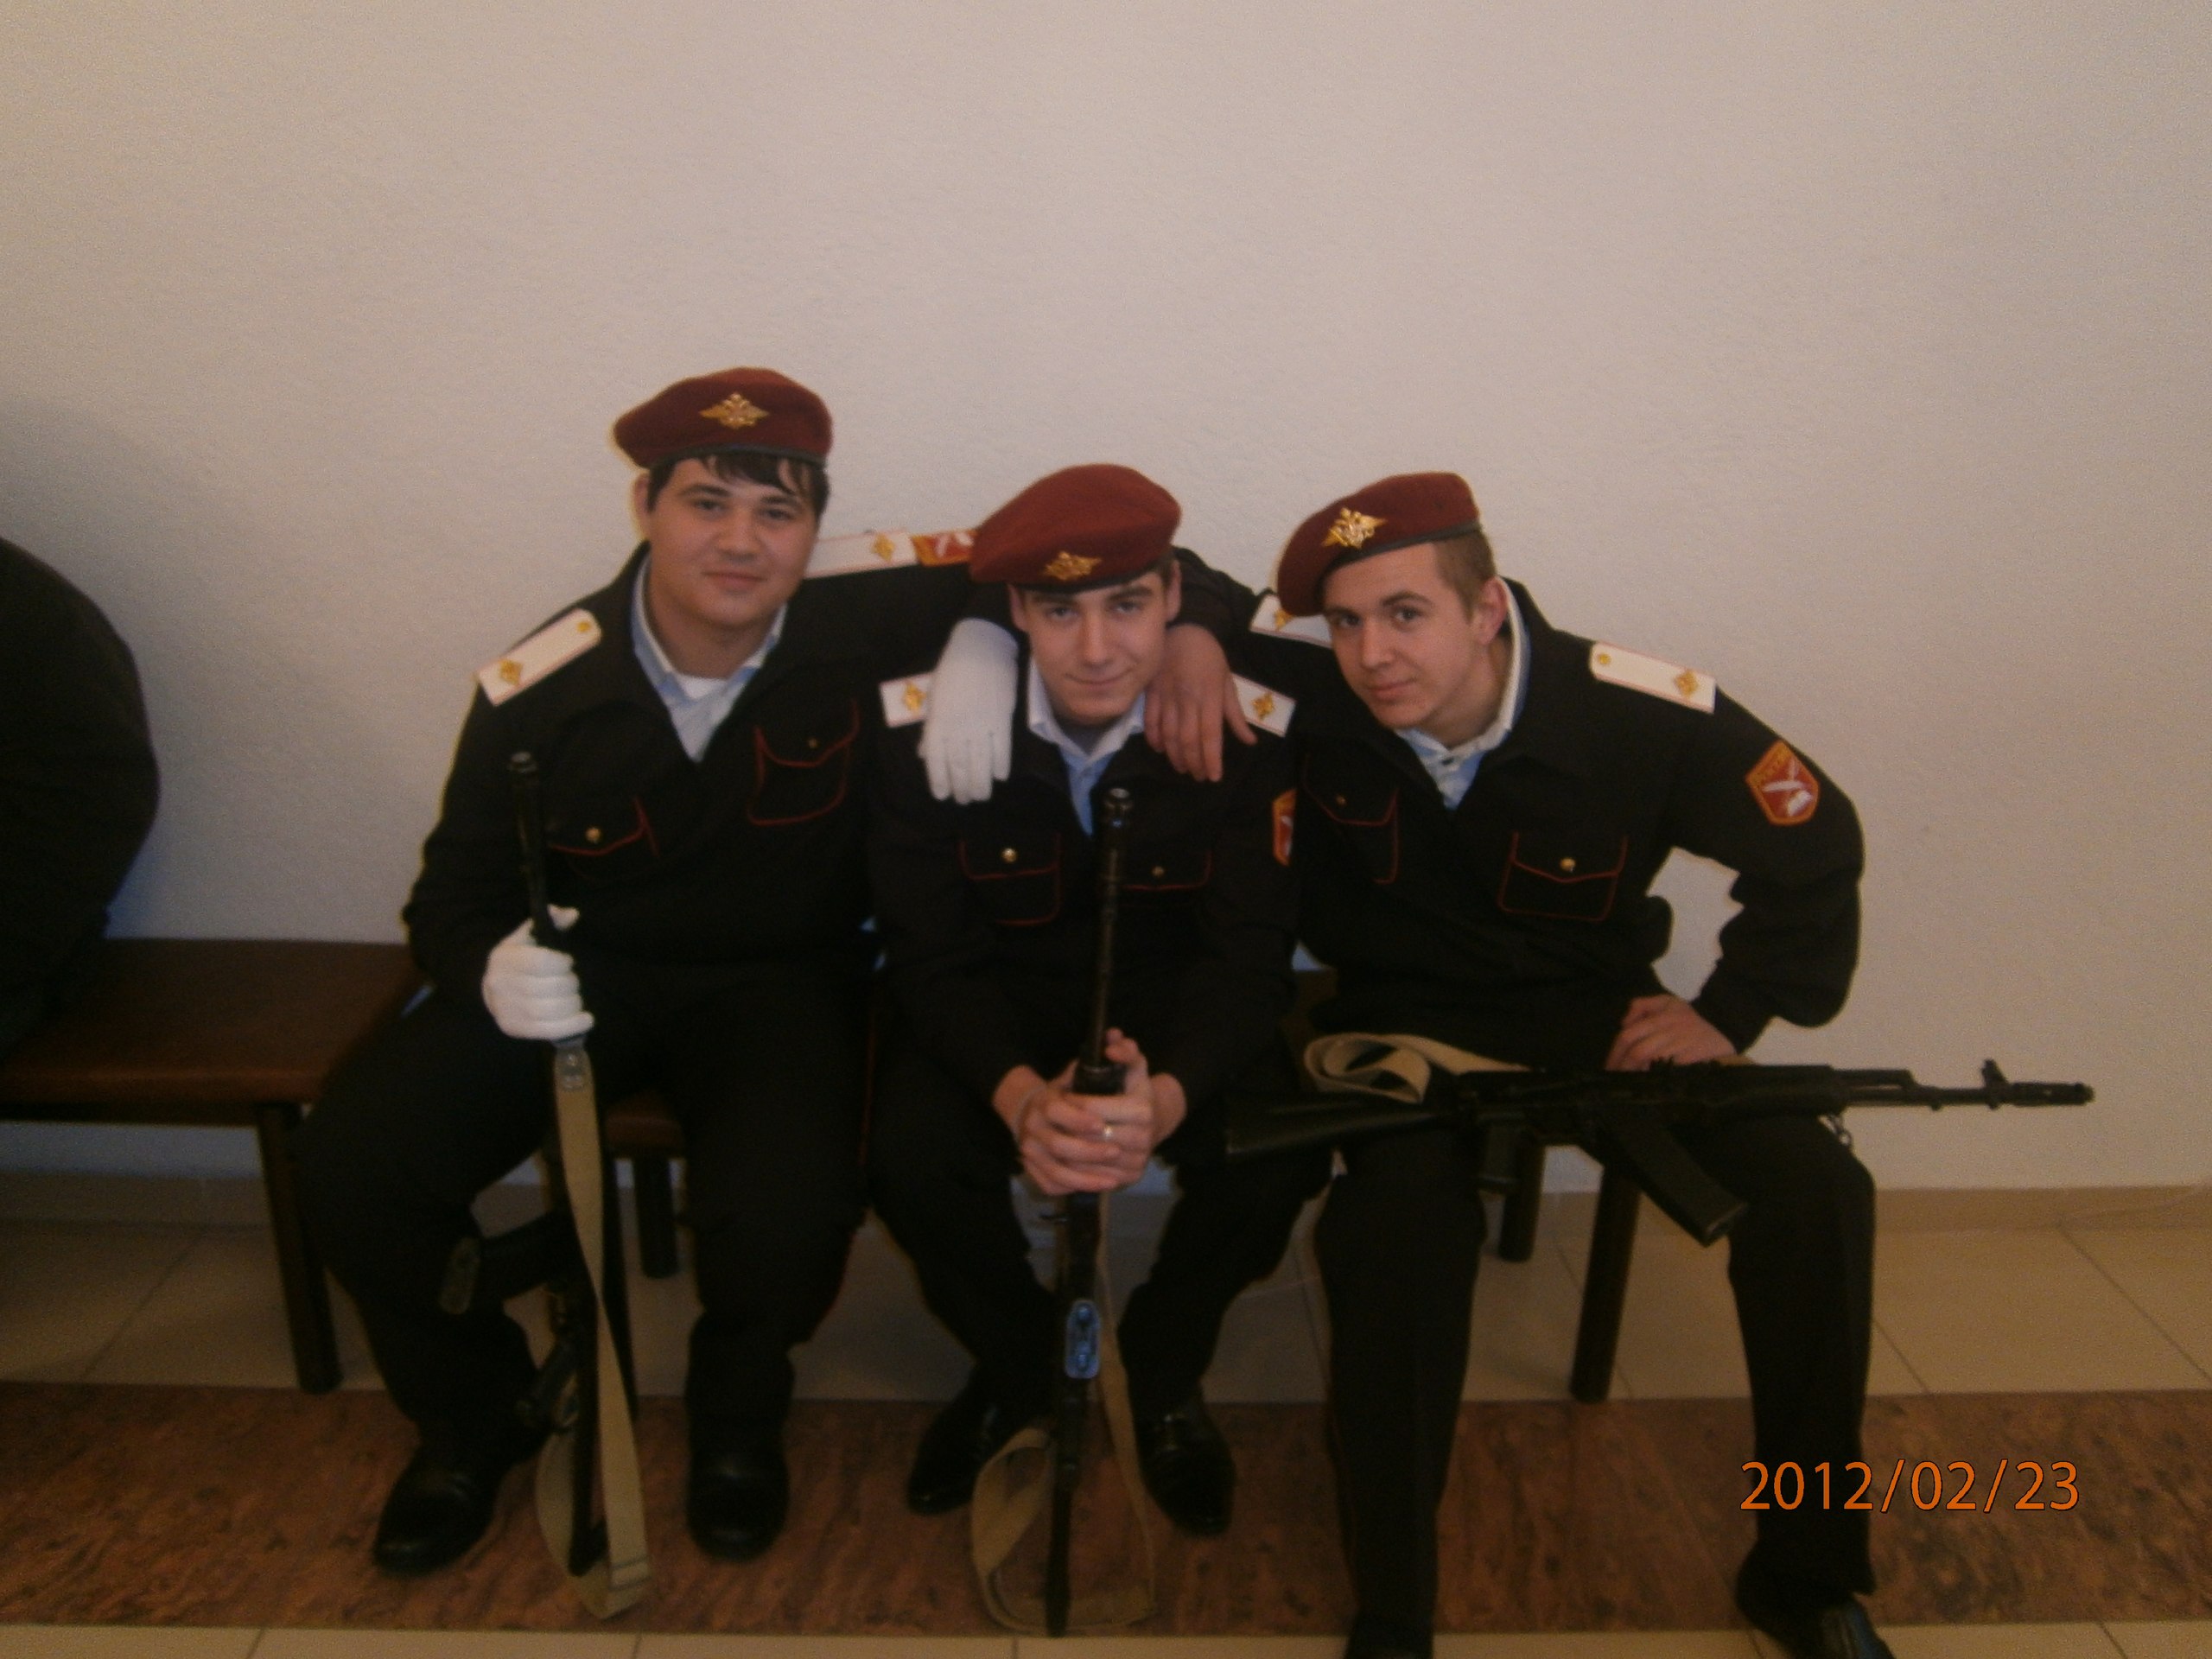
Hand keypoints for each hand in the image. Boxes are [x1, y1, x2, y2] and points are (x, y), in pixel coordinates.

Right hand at [481, 908, 593, 1041]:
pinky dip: (572, 1026)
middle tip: (572, 983)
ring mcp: (505, 1008)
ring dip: (573, 1005)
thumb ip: (552, 922)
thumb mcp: (530, 936)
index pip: (542, 962)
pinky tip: (585, 1020)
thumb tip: (571, 914)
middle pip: (550, 987)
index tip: (567, 963)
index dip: (563, 963)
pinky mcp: (513, 1028)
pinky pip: (547, 1030)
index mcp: (505, 957)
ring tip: (577, 1001)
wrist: (491, 990)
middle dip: (570, 985)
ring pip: (550, 1010)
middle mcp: (501, 983)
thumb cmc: (519, 960)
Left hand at [919, 617, 1017, 802]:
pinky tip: (1000, 777)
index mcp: (938, 722)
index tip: (942, 796)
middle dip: (961, 787)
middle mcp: (958, 727)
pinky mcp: (1001, 718)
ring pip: (981, 762)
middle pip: (960, 765)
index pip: (937, 760)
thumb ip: (931, 730)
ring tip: (981, 795)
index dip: (939, 781)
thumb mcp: (934, 700)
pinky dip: (1001, 764)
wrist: (979, 650)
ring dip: (981, 783)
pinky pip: (1002, 748)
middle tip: (965, 799)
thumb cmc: (952, 673)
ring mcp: (981, 724)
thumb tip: (925, 755)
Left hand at [996, 1032, 1181, 1194]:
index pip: (1094, 1110)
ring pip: (1092, 1161)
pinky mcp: (1132, 1177)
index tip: (1059, 1099)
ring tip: (1053, 1140)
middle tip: (1050, 1123)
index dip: (1072, 1105)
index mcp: (1142, 1109)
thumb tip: (1112, 1041)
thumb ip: (1124, 1049)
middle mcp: (1144, 1137)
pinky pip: (1097, 1178)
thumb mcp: (1132, 1065)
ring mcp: (1139, 1160)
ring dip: (1068, 1153)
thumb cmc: (1134, 1090)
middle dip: (1067, 1130)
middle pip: (1091, 1137)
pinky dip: (1078, 1171)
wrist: (1154, 1120)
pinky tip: (1066, 1159)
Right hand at [1145, 626, 1253, 782]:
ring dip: (1175, 756)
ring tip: (1183, 768)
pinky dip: (1154, 739)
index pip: (1210, 735)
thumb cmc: (1208, 655)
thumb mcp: (1227, 681)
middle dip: (1194, 763)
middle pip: (1189, 740)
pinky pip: (1150, 721)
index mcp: (1209, 697)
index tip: (1214, 777)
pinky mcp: (1150, 692)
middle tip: (1199, 777)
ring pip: (1169, 735)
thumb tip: (1249, 741)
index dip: (1212, 759)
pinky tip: (1161, 749)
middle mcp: (1188, 699)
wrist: (1181, 628)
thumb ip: (1234, 714)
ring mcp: (1166, 696)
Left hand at [1605, 994, 1734, 1070]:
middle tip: (1614, 1077)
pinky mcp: (1690, 1059)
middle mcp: (1669, 1029)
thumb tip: (1623, 1021)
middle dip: (1622, 1065)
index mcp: (1662, 1015)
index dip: (1615, 1051)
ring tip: (1627, 1081)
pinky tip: (1646, 1083)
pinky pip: (1666, 1069)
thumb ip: (1643, 1005)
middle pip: (1637, 1049)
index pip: (1629, 1033)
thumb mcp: (1669, 1003)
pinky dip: (1653, 1075)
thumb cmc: (1692, 1019)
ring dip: (1635, 1072)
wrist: (1725, 1031)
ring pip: (1649, 1060)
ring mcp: (1680, 1044)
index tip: (1609, 1065)